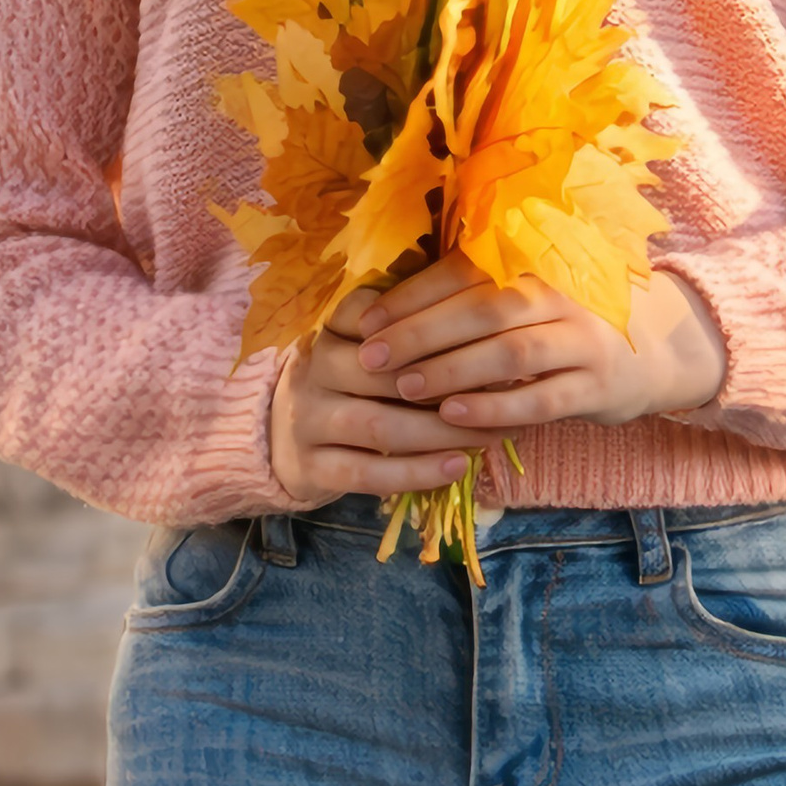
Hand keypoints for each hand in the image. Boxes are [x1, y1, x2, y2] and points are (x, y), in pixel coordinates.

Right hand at [272, 294, 482, 506]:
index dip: (432, 327)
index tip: (487, 335)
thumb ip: (412, 327)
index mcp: (332, 328)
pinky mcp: (309, 466)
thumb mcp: (369, 345)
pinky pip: (367, 473)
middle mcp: (314, 368)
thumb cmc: (350, 385)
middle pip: (383, 374)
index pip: (378, 316)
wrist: (281, 439)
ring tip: (489, 436)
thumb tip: (486, 311)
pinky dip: (416, 473)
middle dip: (448, 385)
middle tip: (504, 393)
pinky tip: (456, 467)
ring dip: (439, 433)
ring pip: (378, 426)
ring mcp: (307, 419)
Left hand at [351, 257, 724, 434]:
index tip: (365, 320)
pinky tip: (455, 416)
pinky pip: (541, 400)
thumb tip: (381, 305)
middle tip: (371, 357)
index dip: (413, 295)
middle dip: (422, 334)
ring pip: (511, 353)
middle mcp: (562, 295)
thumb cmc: (561, 323)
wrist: (648, 353)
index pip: (466, 270)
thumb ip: (470, 294)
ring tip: (405, 387)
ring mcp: (584, 341)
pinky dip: (495, 408)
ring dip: (453, 370)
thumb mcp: (525, 297)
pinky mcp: (597, 388)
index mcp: (535, 262)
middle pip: (483, 309)